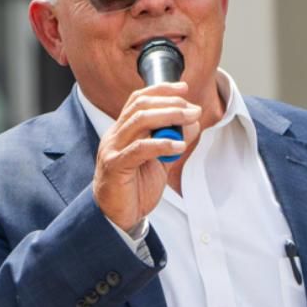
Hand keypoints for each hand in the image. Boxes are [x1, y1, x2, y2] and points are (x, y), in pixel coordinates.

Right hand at [93, 82, 201, 231]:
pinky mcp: (115, 166)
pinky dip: (162, 143)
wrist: (117, 217)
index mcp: (122, 132)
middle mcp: (115, 136)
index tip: (183, 89)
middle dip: (170, 103)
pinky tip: (178, 145)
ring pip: (139, 121)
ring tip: (190, 119)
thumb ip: (172, 141)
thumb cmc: (135, 189)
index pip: (137, 100)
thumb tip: (192, 123)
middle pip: (140, 106)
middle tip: (193, 110)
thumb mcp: (159, 161)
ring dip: (169, 116)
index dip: (160, 90)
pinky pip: (139, 149)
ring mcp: (113, 150)